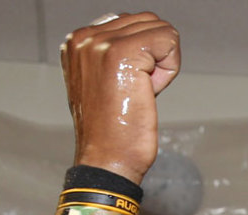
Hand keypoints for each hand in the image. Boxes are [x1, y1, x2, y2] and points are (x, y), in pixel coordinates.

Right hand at [60, 12, 181, 183]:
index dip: (144, 56)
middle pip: (148, 21)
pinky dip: (170, 68)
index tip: (128, 86)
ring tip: (142, 92)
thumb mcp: (103, 83)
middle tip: (139, 91)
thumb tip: (145, 37)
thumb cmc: (111, 130)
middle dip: (155, 56)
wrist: (108, 160)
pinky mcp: (123, 53)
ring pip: (160, 29)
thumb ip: (113, 55)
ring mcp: (101, 43)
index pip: (132, 22)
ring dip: (162, 63)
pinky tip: (151, 91)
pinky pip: (169, 41)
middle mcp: (84, 37)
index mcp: (77, 41)